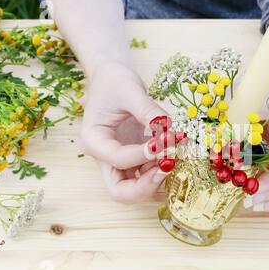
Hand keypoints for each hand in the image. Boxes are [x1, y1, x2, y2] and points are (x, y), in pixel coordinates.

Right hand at [79, 62, 166, 202]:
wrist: (113, 78)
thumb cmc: (115, 82)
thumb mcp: (131, 91)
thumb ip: (149, 112)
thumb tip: (170, 132)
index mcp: (93, 140)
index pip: (118, 158)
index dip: (144, 154)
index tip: (166, 142)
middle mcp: (103, 158)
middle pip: (120, 191)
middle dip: (146, 185)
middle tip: (168, 166)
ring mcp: (118, 162)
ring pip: (135, 189)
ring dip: (157, 179)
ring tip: (175, 156)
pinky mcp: (133, 160)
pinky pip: (147, 175)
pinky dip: (162, 170)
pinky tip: (175, 154)